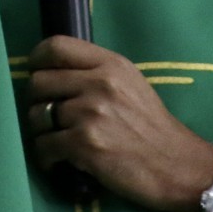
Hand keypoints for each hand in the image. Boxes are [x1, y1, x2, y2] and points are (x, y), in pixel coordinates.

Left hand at [22, 36, 212, 211]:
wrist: (176, 165)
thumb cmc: (151, 127)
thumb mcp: (131, 85)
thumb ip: (96, 73)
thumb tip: (53, 73)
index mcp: (111, 64)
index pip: (56, 46)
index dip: (37, 60)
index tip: (37, 73)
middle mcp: (100, 83)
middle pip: (39, 82)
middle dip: (36, 102)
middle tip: (46, 117)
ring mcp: (91, 113)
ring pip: (37, 116)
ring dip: (40, 132)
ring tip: (55, 141)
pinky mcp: (85, 144)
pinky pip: (43, 146)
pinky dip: (46, 157)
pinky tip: (57, 162)